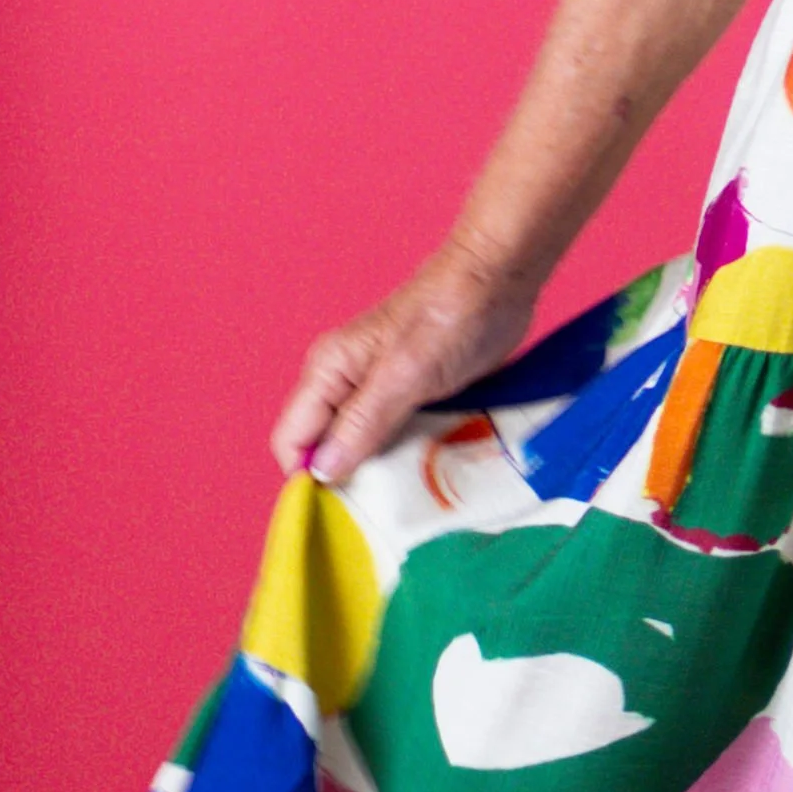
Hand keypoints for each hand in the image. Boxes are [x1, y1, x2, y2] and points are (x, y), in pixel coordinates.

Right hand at [270, 239, 541, 485]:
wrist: (500, 280)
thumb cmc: (450, 316)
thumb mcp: (404, 373)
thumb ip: (361, 422)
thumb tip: (320, 472)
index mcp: (328, 373)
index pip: (293, 442)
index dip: (307, 478)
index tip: (341, 511)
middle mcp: (345, 385)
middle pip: (327, 451)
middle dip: (349, 481)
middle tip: (385, 508)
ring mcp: (379, 393)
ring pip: (364, 450)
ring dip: (384, 473)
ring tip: (413, 493)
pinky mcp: (411, 398)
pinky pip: (397, 441)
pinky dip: (410, 458)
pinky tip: (432, 471)